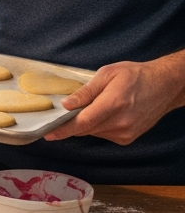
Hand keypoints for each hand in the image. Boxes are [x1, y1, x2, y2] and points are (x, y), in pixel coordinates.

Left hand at [45, 55, 184, 144]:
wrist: (164, 86)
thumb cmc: (135, 76)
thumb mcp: (107, 74)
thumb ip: (86, 91)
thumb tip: (67, 104)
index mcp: (114, 104)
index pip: (83, 122)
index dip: (63, 129)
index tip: (48, 134)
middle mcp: (120, 123)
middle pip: (85, 129)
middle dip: (70, 124)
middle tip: (61, 114)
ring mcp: (125, 133)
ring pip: (93, 132)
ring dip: (85, 123)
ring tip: (93, 106)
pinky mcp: (127, 138)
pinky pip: (103, 134)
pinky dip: (97, 126)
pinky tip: (104, 113)